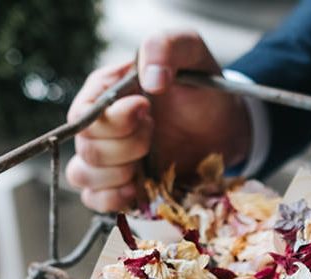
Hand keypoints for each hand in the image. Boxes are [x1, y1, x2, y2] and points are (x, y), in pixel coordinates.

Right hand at [66, 31, 251, 211]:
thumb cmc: (204, 87)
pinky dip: (111, 199)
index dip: (112, 118)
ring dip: (115, 176)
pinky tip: (137, 190)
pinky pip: (95, 199)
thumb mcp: (192, 54)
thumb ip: (167, 48)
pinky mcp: (122, 184)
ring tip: (146, 164)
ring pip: (83, 175)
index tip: (146, 110)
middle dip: (124, 146)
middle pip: (86, 147)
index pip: (85, 110)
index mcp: (107, 91)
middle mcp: (102, 125)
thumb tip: (151, 79)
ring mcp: (110, 158)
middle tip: (154, 133)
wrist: (227, 126)